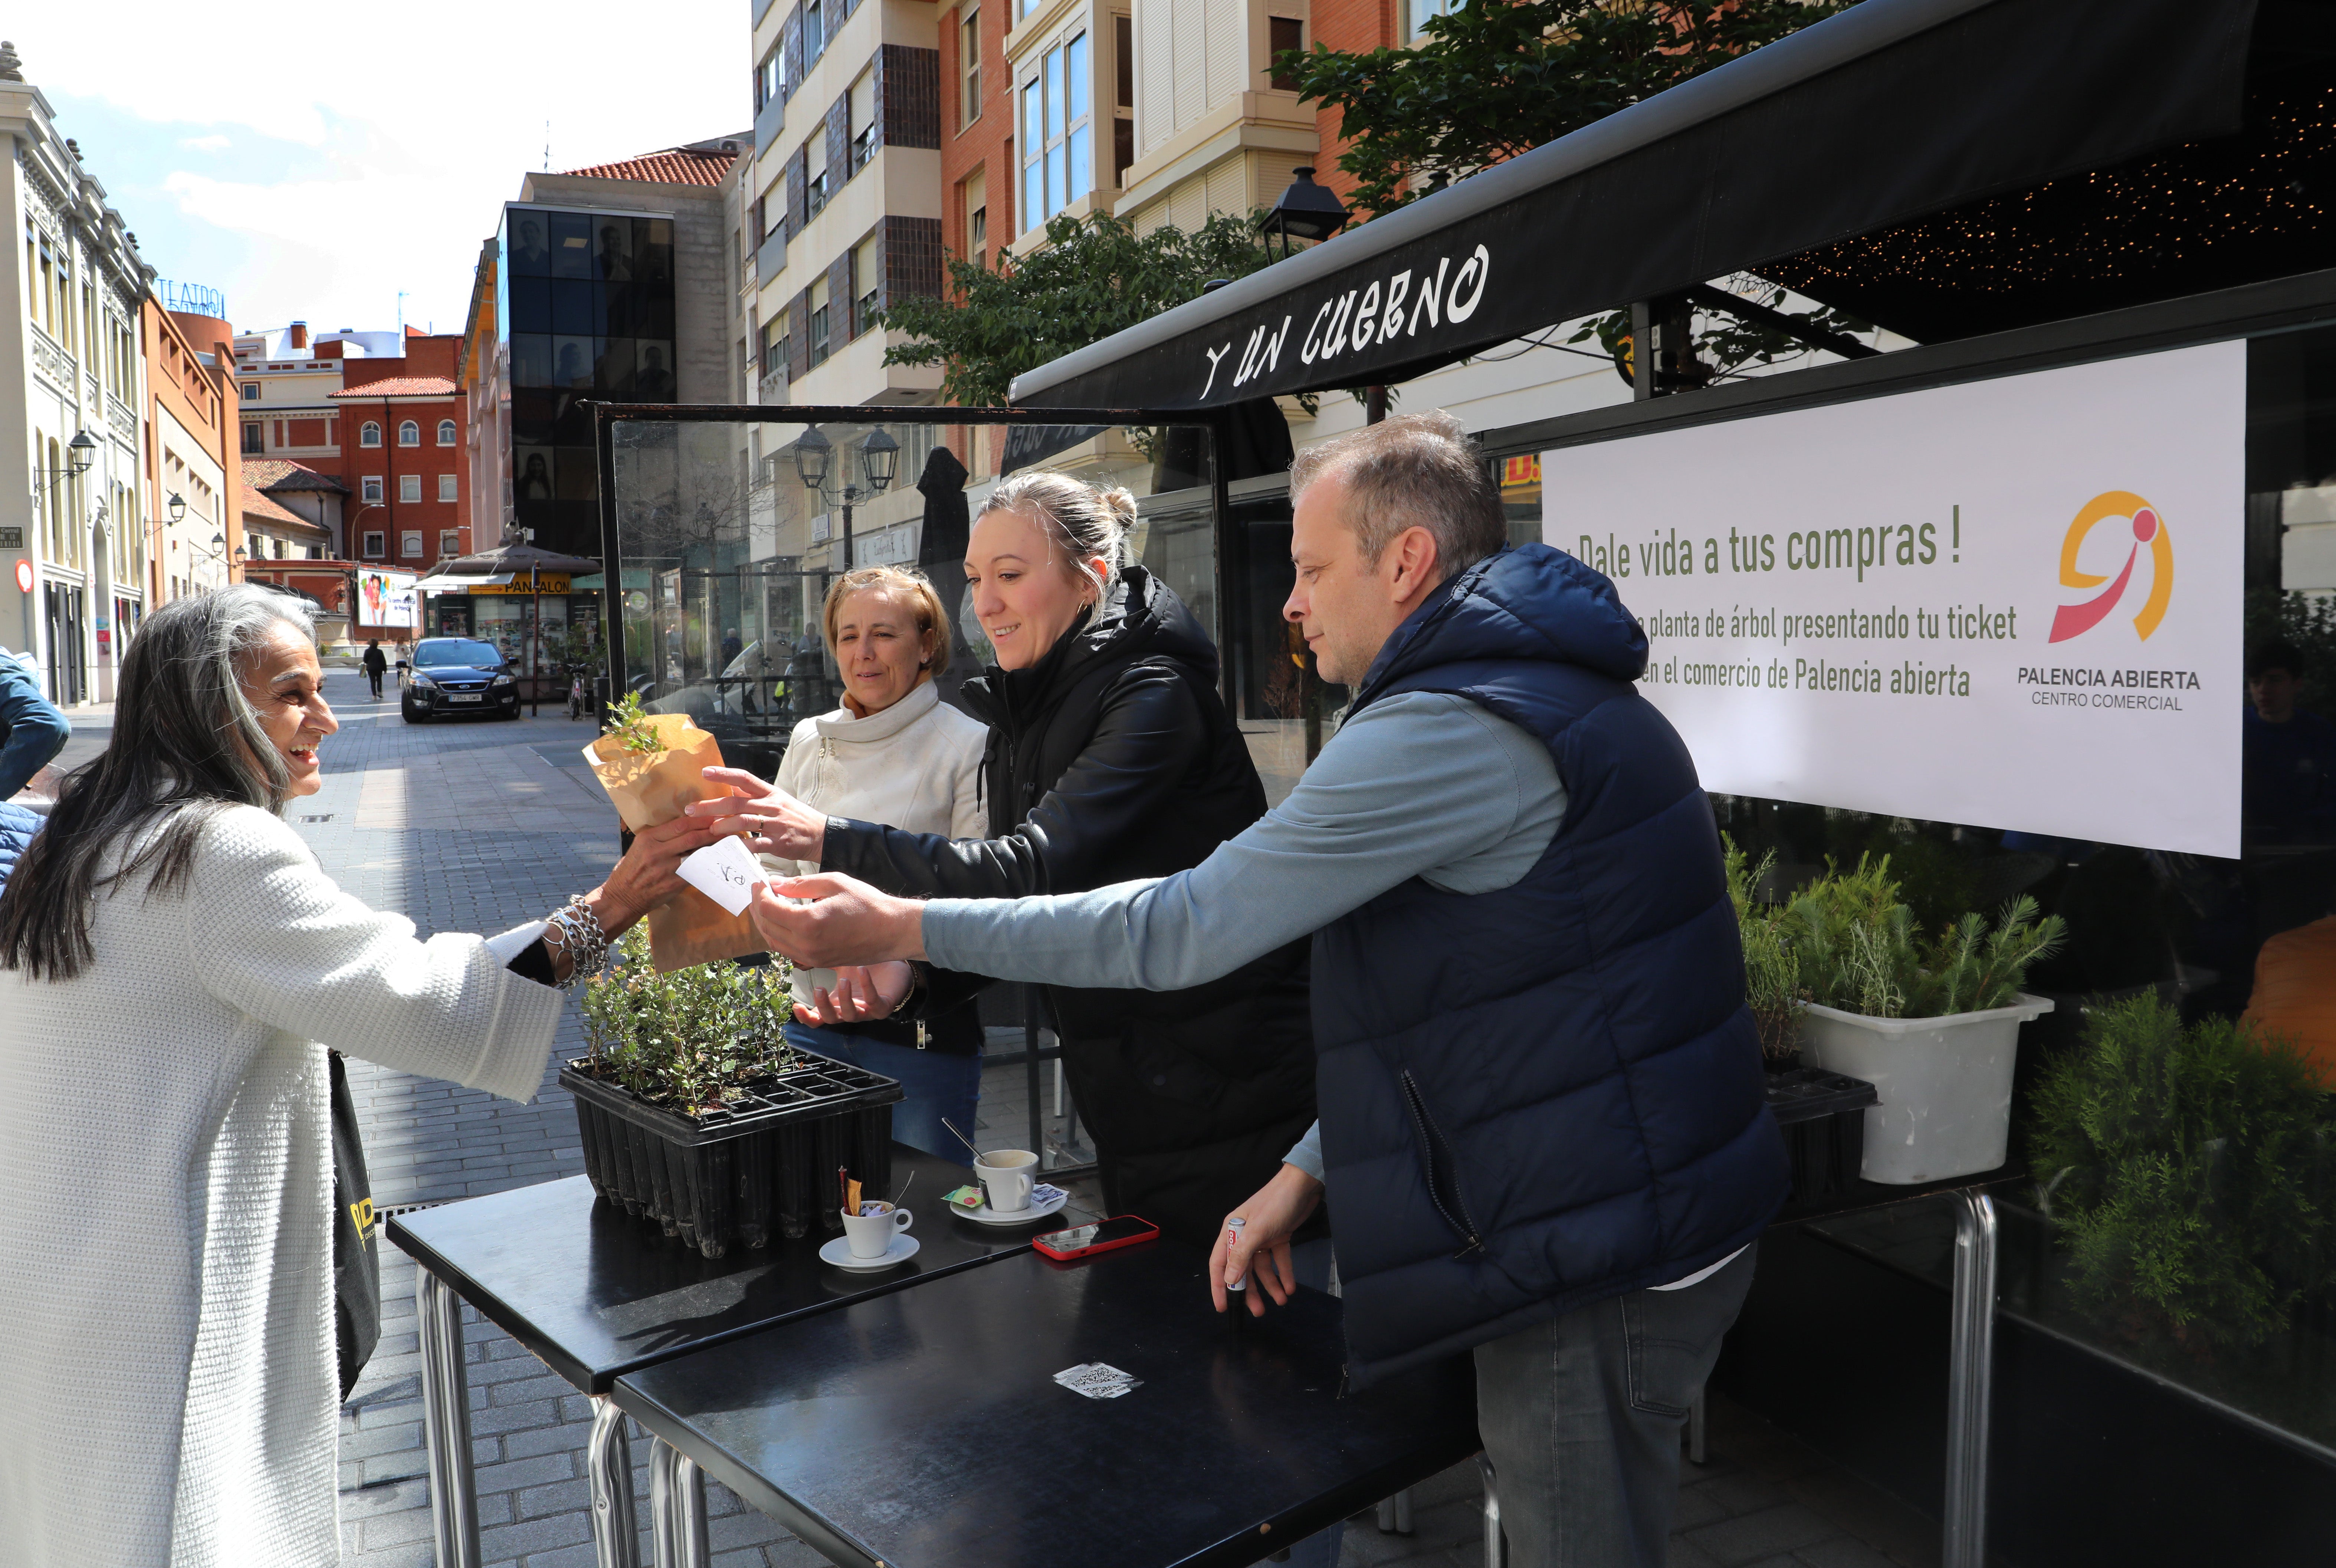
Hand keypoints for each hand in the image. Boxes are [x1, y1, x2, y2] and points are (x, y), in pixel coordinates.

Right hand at [591, 813, 728, 935]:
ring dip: (713, 847)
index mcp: (648, 838)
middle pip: (691, 837)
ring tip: (727, 841)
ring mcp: (666, 869)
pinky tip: (717, 860)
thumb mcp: (639, 847)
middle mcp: (656, 851)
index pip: (680, 824)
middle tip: (727, 826)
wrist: (622, 898)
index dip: (700, 819)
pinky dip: (707, 864)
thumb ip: (660, 837)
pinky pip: (695, 871)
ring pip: (696, 854)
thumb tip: (685, 826)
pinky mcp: (673, 883)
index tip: (714, 816)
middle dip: (712, 831)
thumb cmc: (630, 870)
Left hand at [685, 766, 825, 861]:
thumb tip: (731, 788)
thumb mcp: (778, 799)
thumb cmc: (796, 816)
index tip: (705, 772)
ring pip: (743, 822)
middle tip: (690, 810)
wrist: (821, 834)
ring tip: (708, 831)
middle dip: (711, 806)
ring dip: (722, 827)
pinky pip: (756, 844)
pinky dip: (741, 847)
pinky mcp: (779, 842)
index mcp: (770, 792)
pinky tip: (727, 850)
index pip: (745, 778)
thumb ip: (755, 794)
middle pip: (737, 803)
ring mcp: (775, 824)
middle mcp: (771, 805)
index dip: (724, 774)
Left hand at [748, 874, 926, 968]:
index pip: (768, 909)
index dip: (759, 894)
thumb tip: (775, 884)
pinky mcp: (818, 962)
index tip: (759, 882)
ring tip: (768, 905)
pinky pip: (788, 950)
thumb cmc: (868, 904)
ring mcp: (811, 957)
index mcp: (809, 923)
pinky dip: (779, 935)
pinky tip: (783, 921)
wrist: (893, 931)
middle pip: (766, 927)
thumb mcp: (834, 883)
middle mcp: (806, 944)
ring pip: (774, 942)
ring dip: (765, 923)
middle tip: (760, 892)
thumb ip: (800, 884)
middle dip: (758, 908)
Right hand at [794, 962, 915, 1025]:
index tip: (795, 1006)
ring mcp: (866, 1011)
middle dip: (823, 1006)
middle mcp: (850, 1010)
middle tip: (819, 989)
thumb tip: (800, 952)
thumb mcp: (840, 963)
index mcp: (836, 1004)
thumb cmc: (865, 966)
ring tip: (844, 979)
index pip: (818, 1018)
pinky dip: (867, 987)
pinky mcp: (883, 1007)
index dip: (806, 1017)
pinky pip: (874, 1002)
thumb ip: (822, 960)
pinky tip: (862, 970)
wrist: (895, 964)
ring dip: (845, 999)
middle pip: (831, 1019)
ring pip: (851, 1015)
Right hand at [1210, 1163, 1324, 1317]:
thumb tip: (1228, 1280)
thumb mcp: (1257, 1231)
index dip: (1219, 1286)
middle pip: (1243, 1270)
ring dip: (1270, 1285)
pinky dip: (1284, 1274)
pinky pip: (1279, 1260)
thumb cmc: (1276, 1203)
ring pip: (1262, 1268)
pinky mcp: (1279, 1237)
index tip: (1223, 1307)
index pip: (1219, 1264)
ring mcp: (1262, 1237)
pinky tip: (1290, 1287)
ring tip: (1281, 1301)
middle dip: (1250, 1291)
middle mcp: (1245, 1236)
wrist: (1303, 1185)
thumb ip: (1241, 1256)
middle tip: (1258, 1311)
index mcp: (1232, 1232)